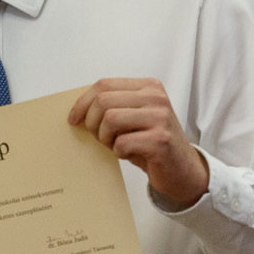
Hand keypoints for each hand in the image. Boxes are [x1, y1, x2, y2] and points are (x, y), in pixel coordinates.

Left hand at [67, 79, 209, 207]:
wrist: (181, 169)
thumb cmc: (150, 142)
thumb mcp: (132, 117)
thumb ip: (112, 106)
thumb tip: (76, 110)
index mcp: (148, 86)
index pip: (104, 84)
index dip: (82, 103)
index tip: (73, 119)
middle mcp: (156, 97)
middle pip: (103, 101)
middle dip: (92, 123)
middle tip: (100, 137)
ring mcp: (161, 117)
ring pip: (110, 119)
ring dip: (105, 138)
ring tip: (116, 144)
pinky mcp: (160, 140)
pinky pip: (121, 143)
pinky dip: (118, 152)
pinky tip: (129, 153)